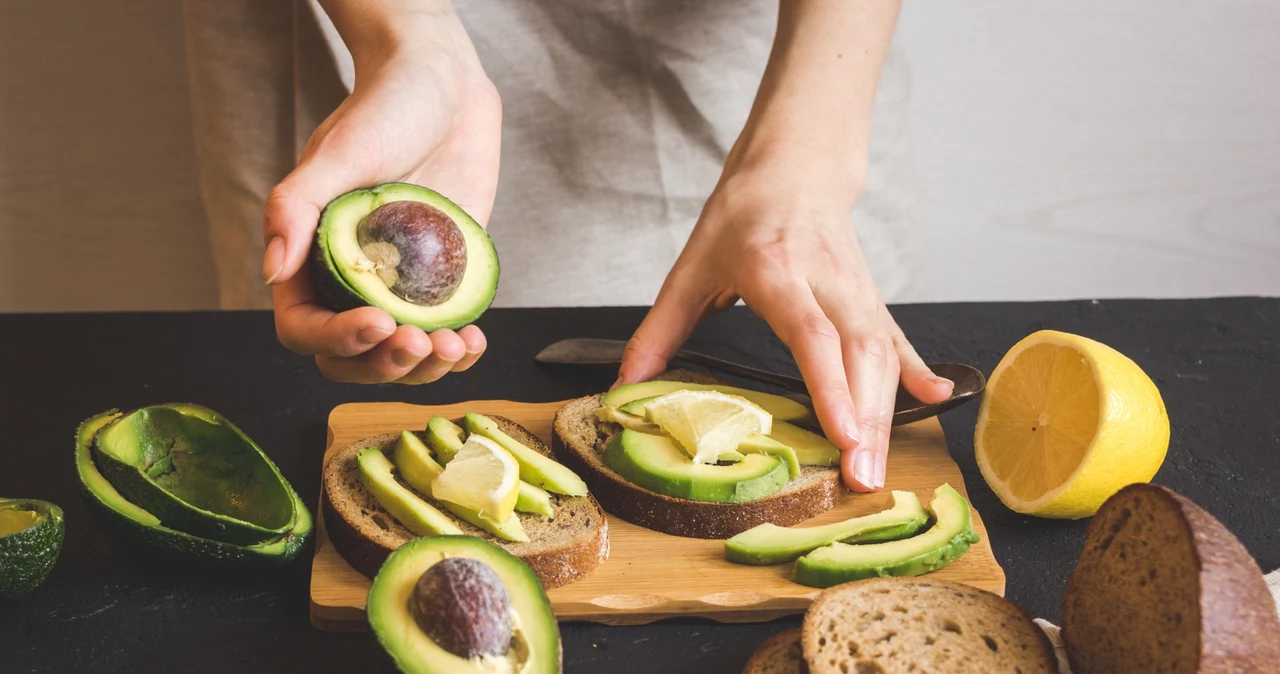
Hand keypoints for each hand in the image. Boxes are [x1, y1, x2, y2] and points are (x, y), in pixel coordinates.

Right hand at [262, 16, 498, 383]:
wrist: (443, 87)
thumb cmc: (384, 107)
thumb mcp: (339, 151)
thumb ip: (296, 208)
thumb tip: (271, 271)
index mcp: (310, 258)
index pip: (306, 329)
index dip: (337, 341)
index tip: (378, 323)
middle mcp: (352, 280)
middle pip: (354, 359)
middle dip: (386, 365)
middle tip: (420, 342)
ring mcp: (401, 286)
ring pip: (402, 357)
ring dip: (427, 368)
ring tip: (455, 346)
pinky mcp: (444, 280)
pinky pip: (445, 333)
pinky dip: (459, 351)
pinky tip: (474, 340)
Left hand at [617, 142, 953, 491]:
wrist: (794, 166)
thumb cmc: (742, 214)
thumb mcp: (691, 266)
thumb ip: (659, 330)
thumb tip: (625, 385)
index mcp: (777, 269)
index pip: (813, 334)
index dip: (831, 386)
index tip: (844, 434)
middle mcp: (825, 280)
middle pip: (858, 353)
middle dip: (866, 419)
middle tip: (861, 477)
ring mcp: (855, 289)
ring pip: (883, 353)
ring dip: (886, 412)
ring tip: (875, 468)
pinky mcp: (871, 296)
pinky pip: (897, 338)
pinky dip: (917, 372)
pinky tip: (936, 400)